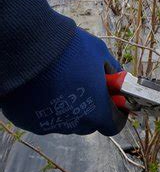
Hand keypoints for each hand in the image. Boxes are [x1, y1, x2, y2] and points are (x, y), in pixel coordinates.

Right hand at [0, 28, 126, 135]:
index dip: (117, 112)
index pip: (114, 124)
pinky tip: (45, 86)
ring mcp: (50, 125)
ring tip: (62, 81)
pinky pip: (45, 117)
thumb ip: (113, 71)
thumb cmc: (69, 49)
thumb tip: (119, 78)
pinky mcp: (29, 122)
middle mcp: (75, 124)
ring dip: (70, 106)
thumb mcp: (100, 53)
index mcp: (96, 112)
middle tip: (88, 86)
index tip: (114, 100)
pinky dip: (48, 106)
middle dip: (93, 107)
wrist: (28, 46)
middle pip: (90, 123)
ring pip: (67, 120)